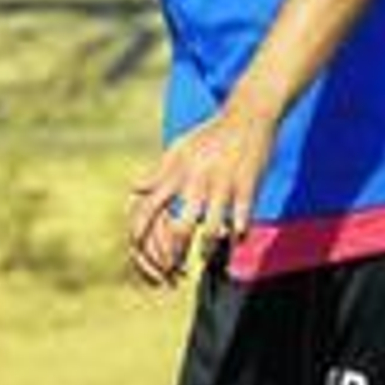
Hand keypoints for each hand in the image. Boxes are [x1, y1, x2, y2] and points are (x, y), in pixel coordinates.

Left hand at [127, 106, 276, 287]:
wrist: (248, 114)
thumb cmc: (211, 135)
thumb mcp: (180, 149)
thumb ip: (158, 172)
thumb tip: (135, 188)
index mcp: (176, 172)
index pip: (149, 209)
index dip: (142, 236)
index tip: (141, 252)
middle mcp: (195, 180)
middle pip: (179, 229)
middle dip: (175, 256)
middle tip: (177, 269)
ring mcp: (222, 184)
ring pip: (211, 232)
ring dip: (207, 250)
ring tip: (207, 257)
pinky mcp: (248, 186)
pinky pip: (241, 223)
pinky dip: (238, 238)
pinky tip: (236, 243)